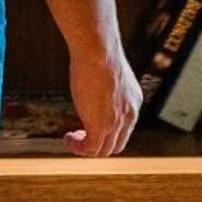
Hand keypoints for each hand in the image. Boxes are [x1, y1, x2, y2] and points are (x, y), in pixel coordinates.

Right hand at [64, 44, 141, 158]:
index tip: (89, 121)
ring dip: (86, 148)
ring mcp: (117, 123)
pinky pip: (90, 149)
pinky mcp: (101, 127)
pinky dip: (78, 148)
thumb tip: (90, 69)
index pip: (124, 126)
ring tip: (71, 139)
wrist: (99, 51)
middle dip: (98, 142)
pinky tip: (68, 139)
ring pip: (104, 150)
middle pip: (117, 143)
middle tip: (79, 134)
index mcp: (133, 99)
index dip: (107, 129)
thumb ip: (103, 77)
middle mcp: (129, 114)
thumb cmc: (99, 51)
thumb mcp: (107, 68)